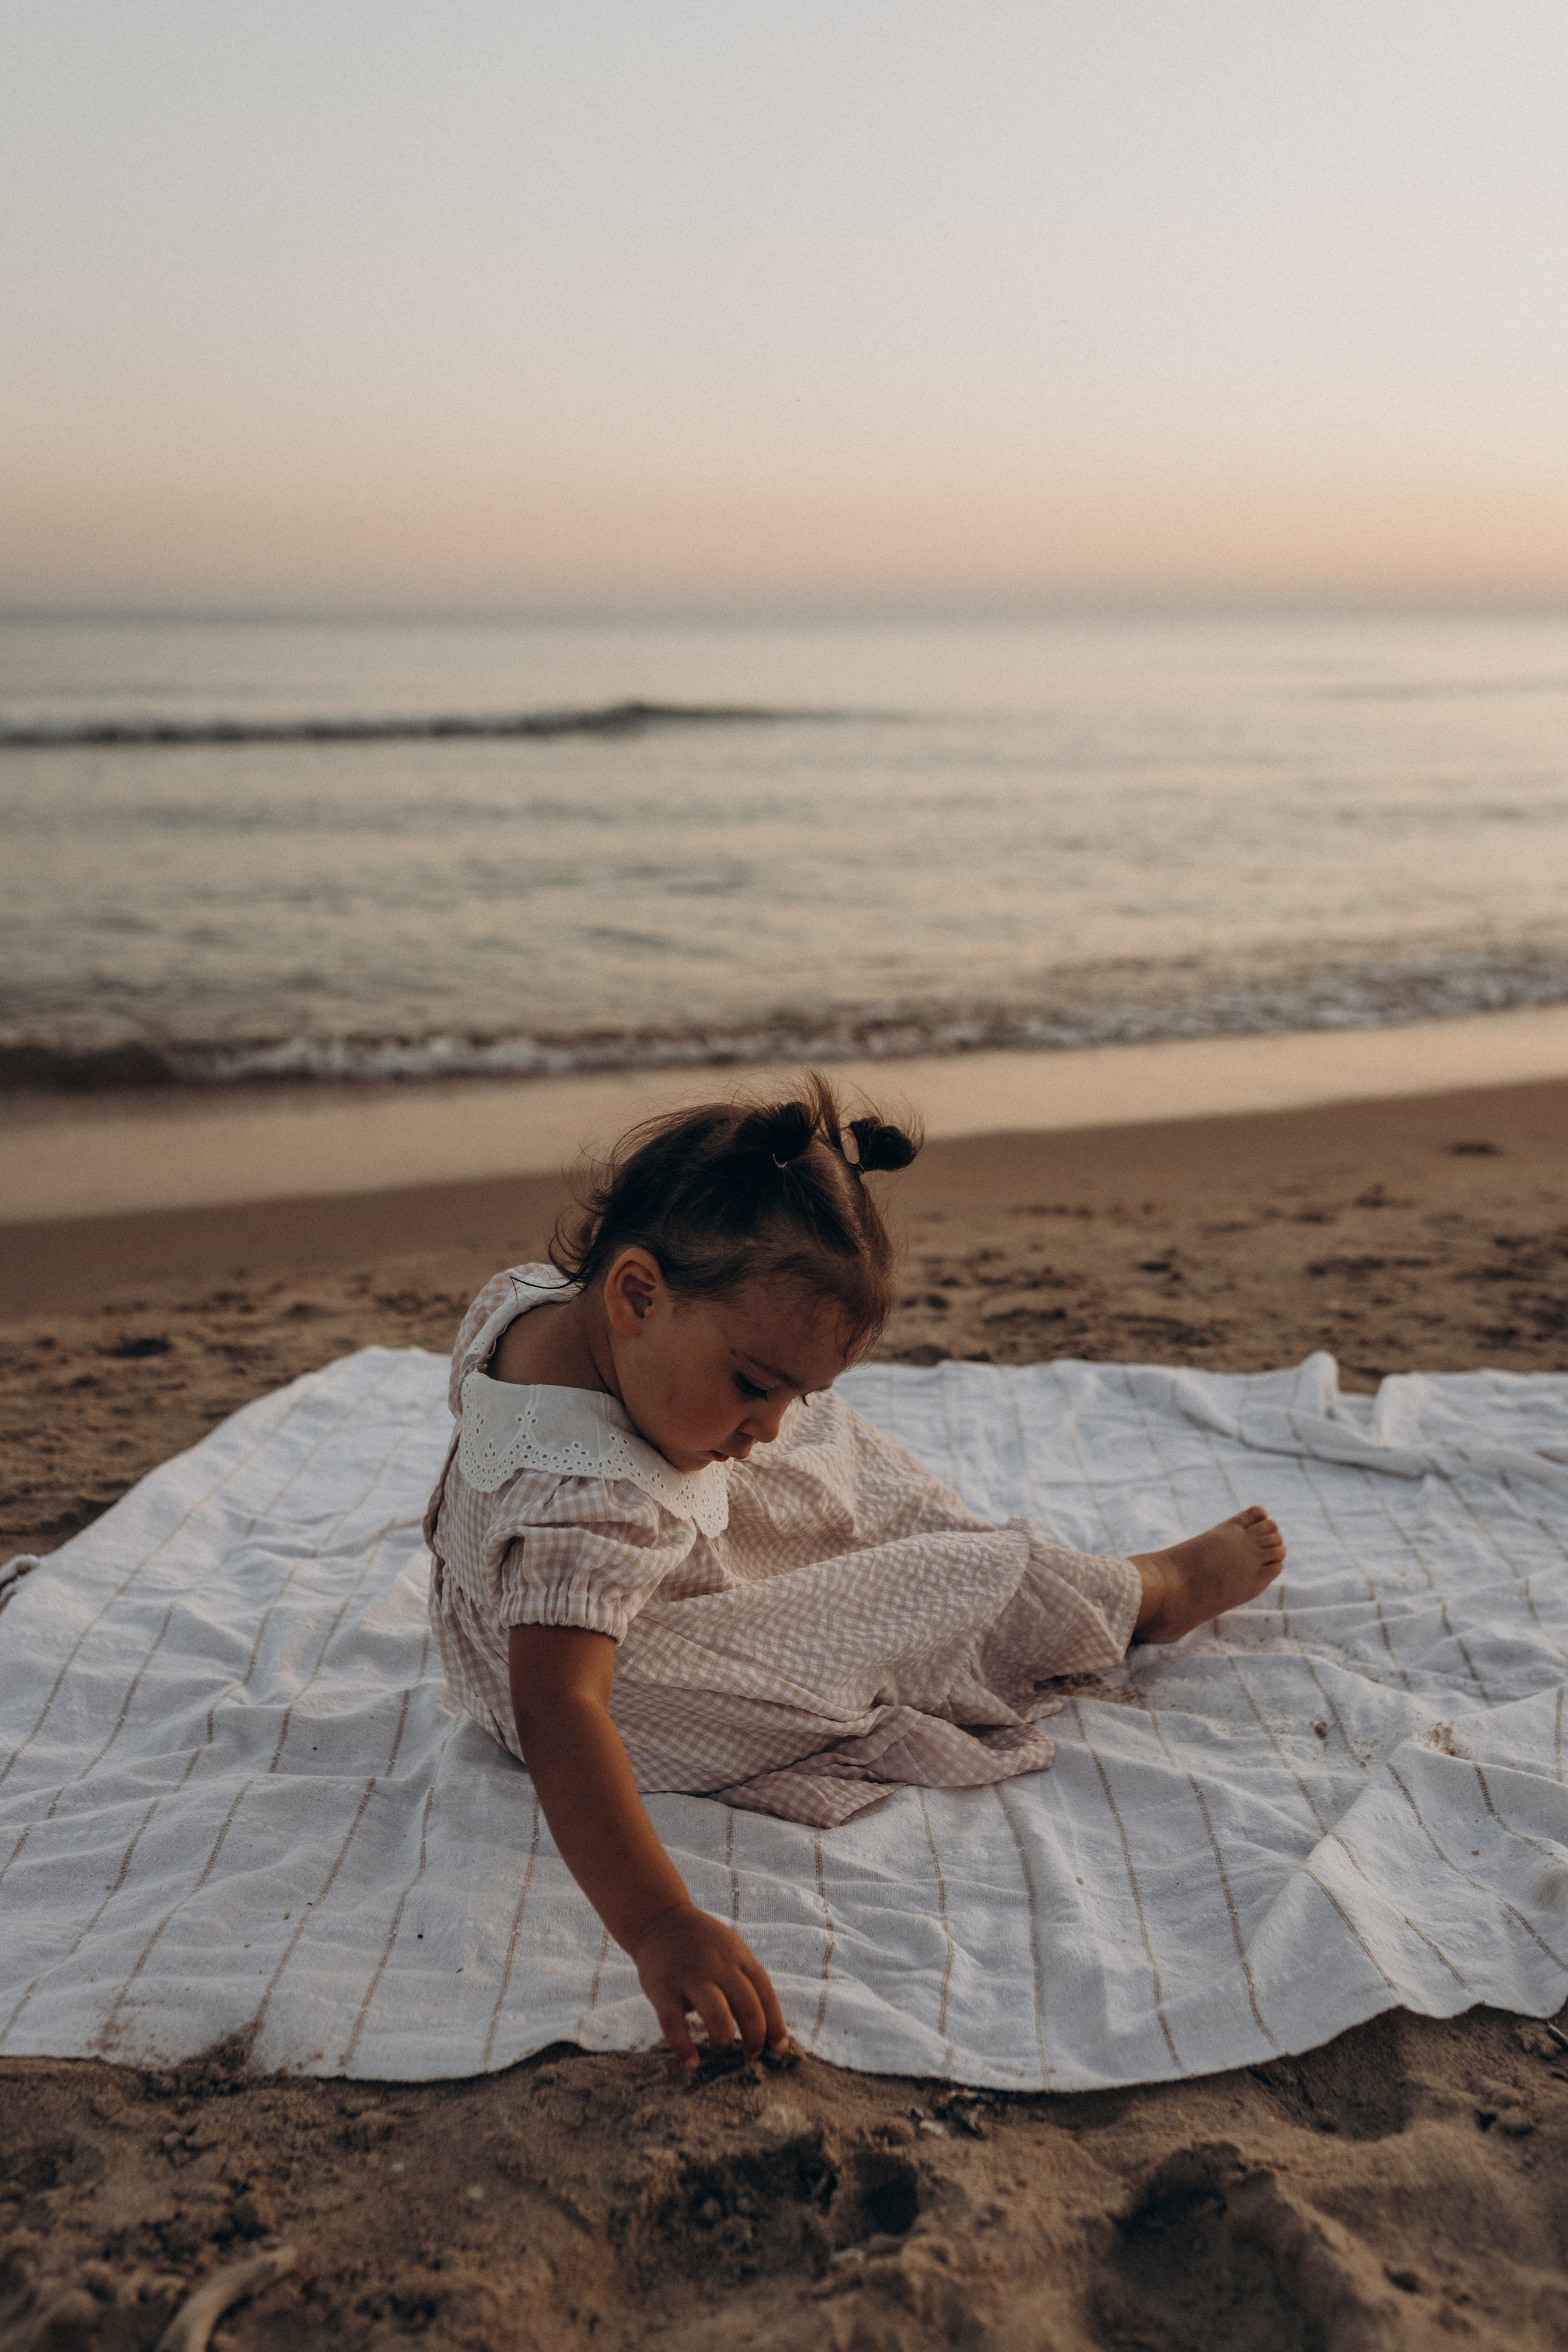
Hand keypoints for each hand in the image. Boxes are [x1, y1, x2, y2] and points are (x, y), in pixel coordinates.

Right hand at [628, 1903, 788, 2071]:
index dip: (774, 2023)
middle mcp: (718, 1965)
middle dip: (754, 2036)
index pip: (765, 1992)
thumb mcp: (731, 1952)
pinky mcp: (662, 1988)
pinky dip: (684, 2048)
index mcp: (738, 1956)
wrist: (659, 1919)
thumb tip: (766, 2028)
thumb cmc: (703, 1946)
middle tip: (752, 2054)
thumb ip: (746, 1983)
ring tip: (721, 2046)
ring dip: (724, 2038)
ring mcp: (690, 1976)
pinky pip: (674, 2024)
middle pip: (747, 2006)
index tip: (779, 2048)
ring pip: (717, 2015)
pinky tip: (692, 2063)